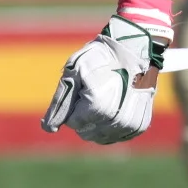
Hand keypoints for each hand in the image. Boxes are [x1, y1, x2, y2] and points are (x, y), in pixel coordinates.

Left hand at [42, 16, 165, 144]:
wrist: (135, 51)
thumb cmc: (100, 58)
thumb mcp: (74, 73)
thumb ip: (60, 103)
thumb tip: (48, 128)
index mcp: (97, 107)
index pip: (72, 122)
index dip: (74, 104)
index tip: (84, 87)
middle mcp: (116, 120)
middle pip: (85, 132)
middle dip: (84, 115)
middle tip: (95, 91)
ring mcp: (129, 125)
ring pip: (100, 137)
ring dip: (96, 122)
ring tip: (106, 98)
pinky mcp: (139, 126)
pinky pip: (116, 136)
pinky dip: (111, 126)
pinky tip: (114, 108)